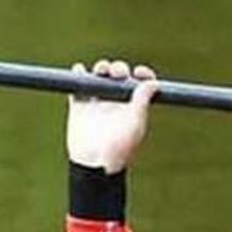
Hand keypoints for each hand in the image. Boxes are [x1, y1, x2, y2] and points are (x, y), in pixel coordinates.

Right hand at [66, 59, 158, 173]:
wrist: (95, 162)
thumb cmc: (119, 146)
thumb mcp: (136, 123)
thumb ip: (142, 100)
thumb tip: (153, 83)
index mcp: (133, 107)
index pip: (140, 84)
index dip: (141, 75)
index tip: (139, 73)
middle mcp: (116, 102)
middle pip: (118, 76)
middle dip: (119, 69)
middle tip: (118, 73)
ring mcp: (97, 103)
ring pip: (99, 76)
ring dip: (101, 68)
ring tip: (102, 70)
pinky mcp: (80, 105)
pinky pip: (79, 84)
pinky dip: (79, 74)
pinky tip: (81, 70)